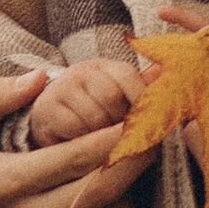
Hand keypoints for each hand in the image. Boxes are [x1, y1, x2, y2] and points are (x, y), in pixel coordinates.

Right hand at [0, 71, 156, 207]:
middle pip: (104, 188)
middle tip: (157, 133)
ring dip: (133, 187)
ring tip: (143, 158)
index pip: (78, 157)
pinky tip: (125, 191)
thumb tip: (39, 77)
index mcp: (11, 182)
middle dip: (137, 158)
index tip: (140, 114)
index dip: (116, 136)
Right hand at [24, 56, 144, 147]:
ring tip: (101, 139)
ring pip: (94, 115)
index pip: (127, 75)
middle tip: (122, 135)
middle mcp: (81, 71)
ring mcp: (61, 88)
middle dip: (120, 121)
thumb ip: (140, 91)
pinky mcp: (45, 108)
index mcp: (104, 66)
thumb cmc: (94, 113)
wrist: (53, 121)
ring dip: (102, 135)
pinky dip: (83, 140)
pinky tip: (82, 141)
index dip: (141, 98)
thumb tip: (163, 73)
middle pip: (111, 96)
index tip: (149, 119)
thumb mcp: (120, 101)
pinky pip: (75, 127)